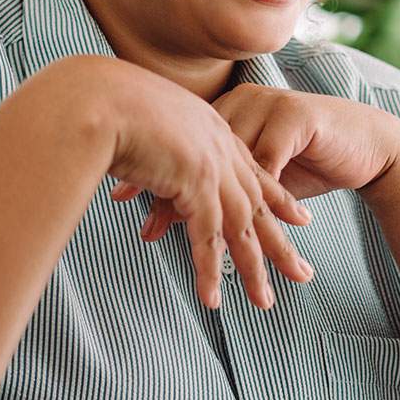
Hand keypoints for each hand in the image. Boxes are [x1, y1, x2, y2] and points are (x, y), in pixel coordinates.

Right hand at [96, 59, 314, 309]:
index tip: (299, 218)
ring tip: (264, 303)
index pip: (252, 170)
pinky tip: (213, 299)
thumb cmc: (104, 103)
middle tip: (301, 273)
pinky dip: (210, 271)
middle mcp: (219, 148)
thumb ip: (153, 141)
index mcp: (211, 129)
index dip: (277, 197)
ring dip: (253, 268)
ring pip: (241, 227)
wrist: (98, 97)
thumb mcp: (141, 120)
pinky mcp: (195, 185)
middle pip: (258, 204)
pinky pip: (207, 237)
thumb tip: (144, 158)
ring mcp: (210, 167)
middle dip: (280, 242)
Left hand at [119, 83, 399, 242]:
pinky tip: (238, 221)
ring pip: (230, 162)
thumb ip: (216, 183)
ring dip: (210, 203)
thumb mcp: (256, 172)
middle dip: (171, 193)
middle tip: (145, 227)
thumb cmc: (308, 158)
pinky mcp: (296, 120)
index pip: (182, 143)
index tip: (122, 198)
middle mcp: (244, 104)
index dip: (153, 172)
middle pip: (199, 151)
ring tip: (187, 236)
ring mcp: (269, 108)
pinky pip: (267, 163)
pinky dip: (252, 197)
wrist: (367, 143)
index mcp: (227, 110)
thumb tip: (166, 210)